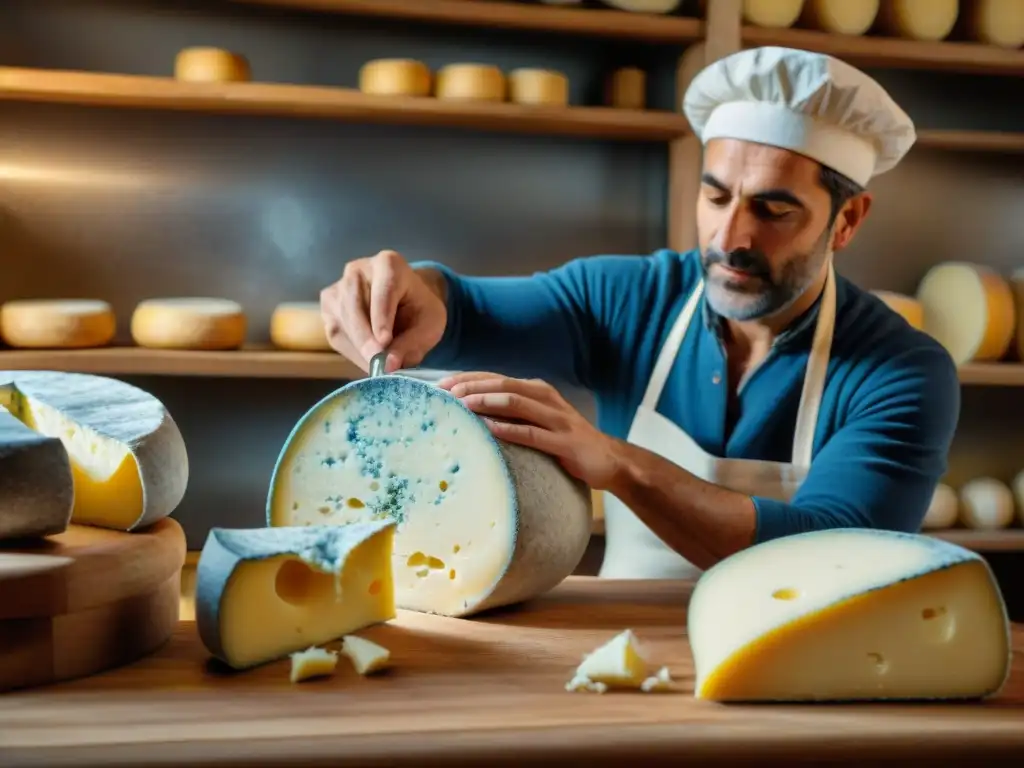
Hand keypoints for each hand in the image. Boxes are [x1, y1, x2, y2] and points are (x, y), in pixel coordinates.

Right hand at [320, 250, 446, 371]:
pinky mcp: (328, 306)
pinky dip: (350, 351)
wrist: (405, 303)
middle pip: (354, 305)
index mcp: (388, 264)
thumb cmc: (420, 311)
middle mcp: (357, 270)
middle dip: (365, 338)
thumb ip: (412, 344)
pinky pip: (334, 331)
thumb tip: (388, 365)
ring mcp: (338, 287)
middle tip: (377, 364)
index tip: (384, 342)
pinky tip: (367, 359)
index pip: (382, 291)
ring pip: (341, 321)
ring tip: (377, 366)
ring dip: (358, 348)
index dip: (381, 318)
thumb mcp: (429, 326)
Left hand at [438, 372, 621, 488]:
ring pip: (517, 403)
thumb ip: (511, 412)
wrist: (607, 458)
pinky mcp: (564, 442)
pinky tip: (490, 430)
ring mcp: (556, 418)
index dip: (468, 378)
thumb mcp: (538, 418)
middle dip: (472, 386)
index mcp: (537, 390)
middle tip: (446, 393)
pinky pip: (532, 434)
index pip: (496, 377)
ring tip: (463, 405)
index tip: (441, 384)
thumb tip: (469, 411)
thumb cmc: (564, 439)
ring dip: (487, 402)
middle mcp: (546, 398)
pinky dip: (509, 430)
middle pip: (503, 384)